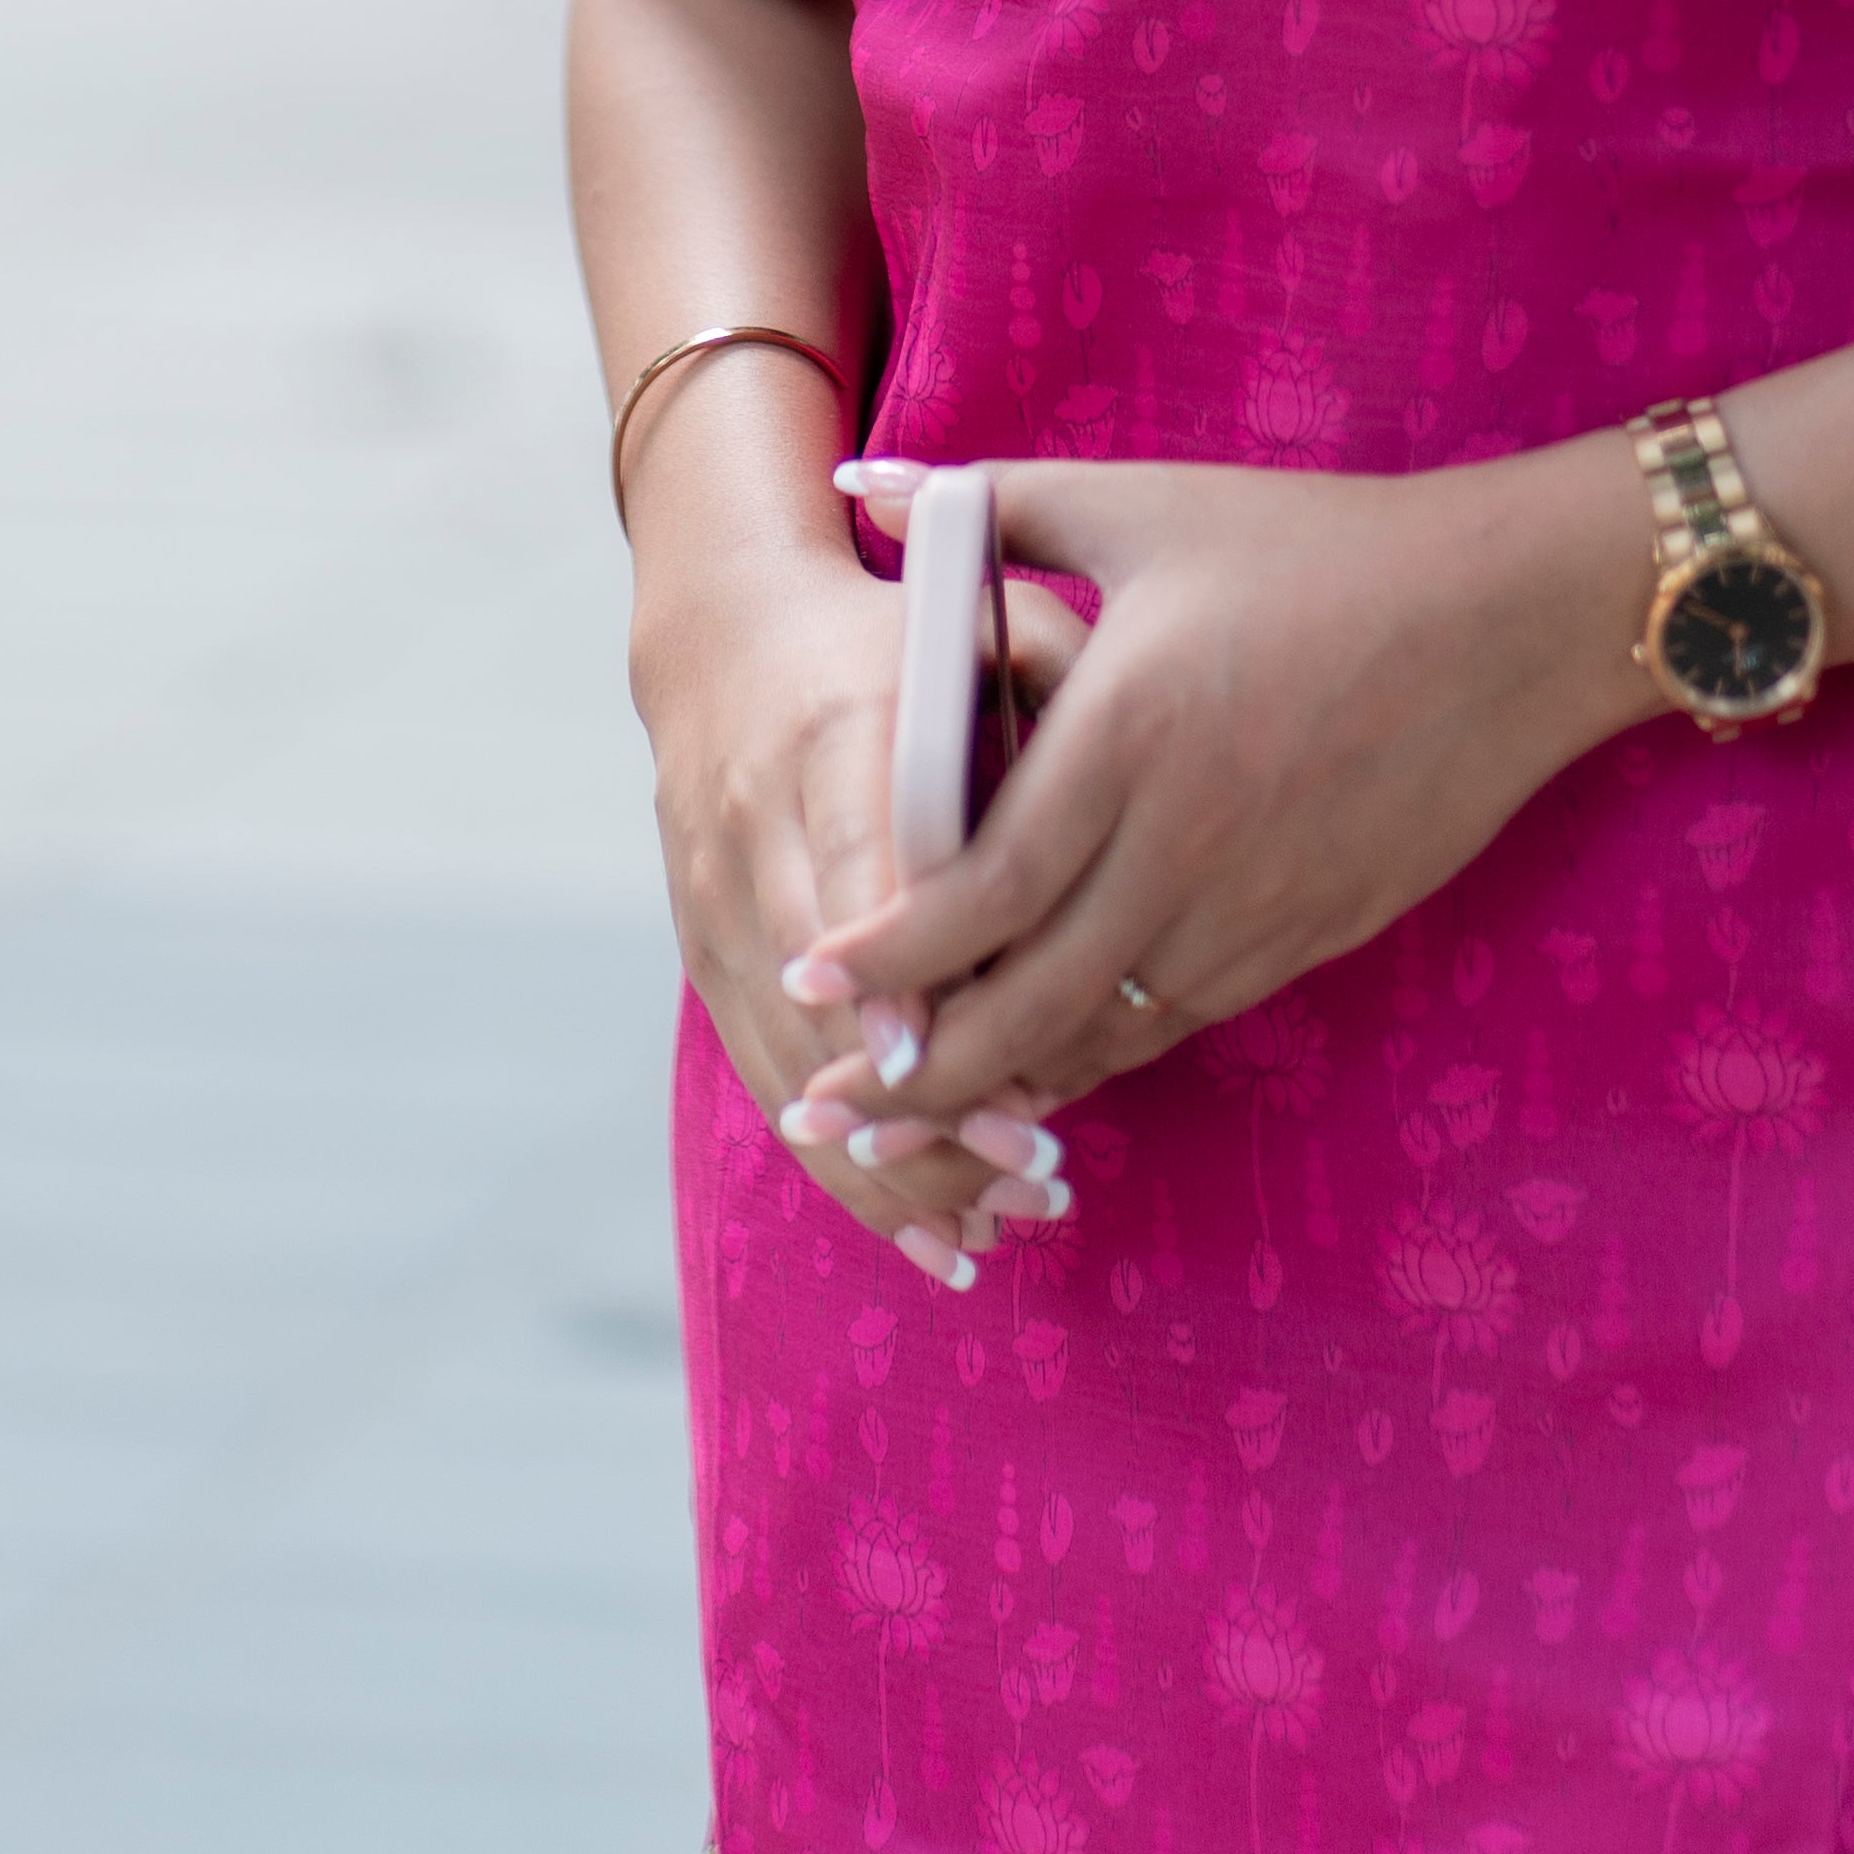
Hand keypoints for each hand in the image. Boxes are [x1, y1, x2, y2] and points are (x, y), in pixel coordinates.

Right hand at [634, 544, 1090, 1284]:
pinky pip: (772, 1081)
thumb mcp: (975, 621)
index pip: (855, 869)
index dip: (899, 972)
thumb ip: (1053, 683)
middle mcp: (753, 826)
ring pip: (794, 1062)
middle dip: (925, 1100)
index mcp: (829, 729)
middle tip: (1038, 1166)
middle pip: (823, 995)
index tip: (959, 1055)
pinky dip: (850, 1166)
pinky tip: (935, 1231)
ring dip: (895, 1156)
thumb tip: (1146, 773)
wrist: (731, 631)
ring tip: (1007, 1218)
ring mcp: (715, 901)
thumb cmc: (894, 628)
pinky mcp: (707, 955)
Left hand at [770, 440, 1647, 1153]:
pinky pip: (1176, 1025)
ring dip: (1003, 1081)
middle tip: (827, 1109)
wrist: (1509, 620)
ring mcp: (1252, 906)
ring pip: (1102, 1037)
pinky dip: (1100, 1056)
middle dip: (914, 1074)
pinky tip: (1046, 1061)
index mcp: (1128, 734)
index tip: (806, 980)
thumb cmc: (1316, 549)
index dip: (885, 956)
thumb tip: (854, 488)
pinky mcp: (1306, 939)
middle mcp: (1183, 843)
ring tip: (916, 1110)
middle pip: (1024, 1005)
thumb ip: (990, 506)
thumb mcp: (1146, 507)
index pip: (978, 891)